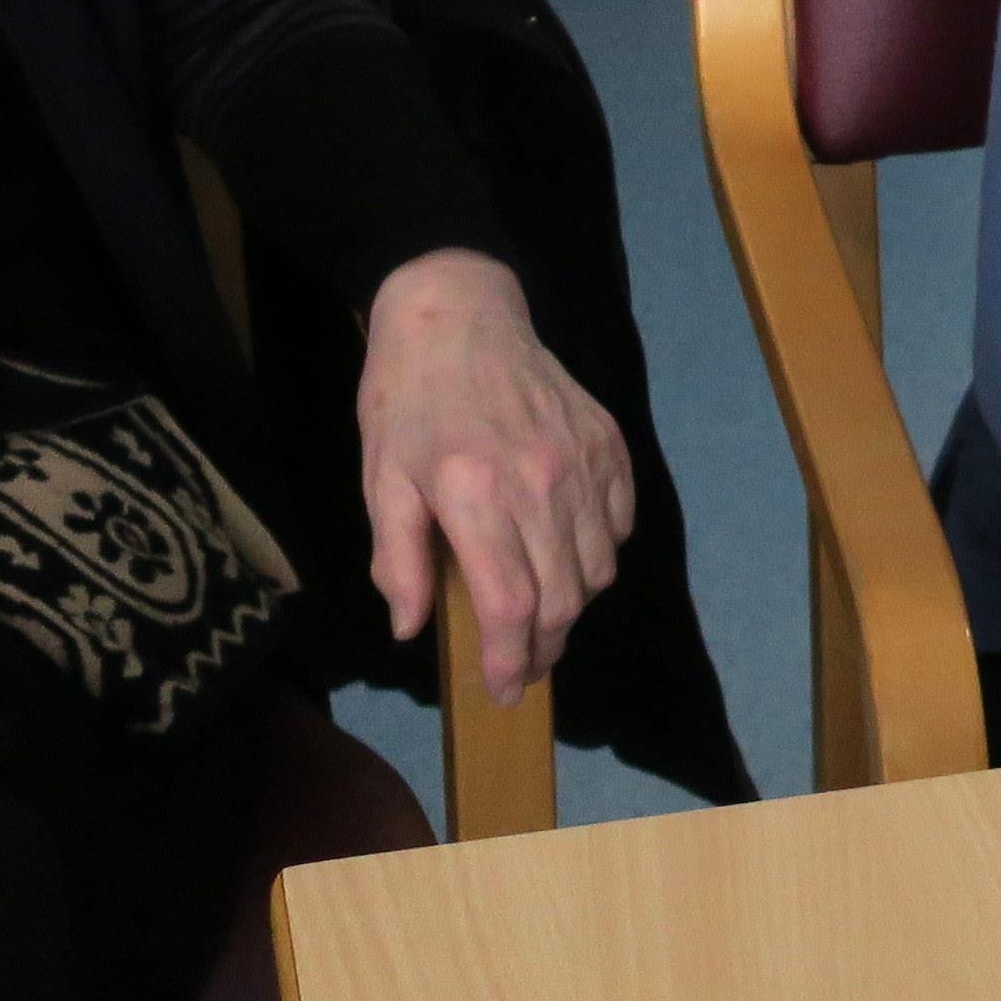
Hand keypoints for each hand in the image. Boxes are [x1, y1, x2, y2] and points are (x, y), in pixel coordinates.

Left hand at [357, 248, 631, 700]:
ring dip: (573, 605)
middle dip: (544, 645)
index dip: (511, 657)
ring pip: (598, 569)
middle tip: (522, 664)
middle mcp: (541, 481)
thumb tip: (411, 627)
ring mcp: (584, 462)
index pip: (510, 602)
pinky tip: (568, 554)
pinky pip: (619, 526)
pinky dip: (600, 554)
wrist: (459, 312)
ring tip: (543, 613)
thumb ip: (398, 557)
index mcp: (475, 493)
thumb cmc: (407, 399)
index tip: (504, 688)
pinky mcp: (609, 444)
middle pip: (563, 597)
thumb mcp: (380, 478)